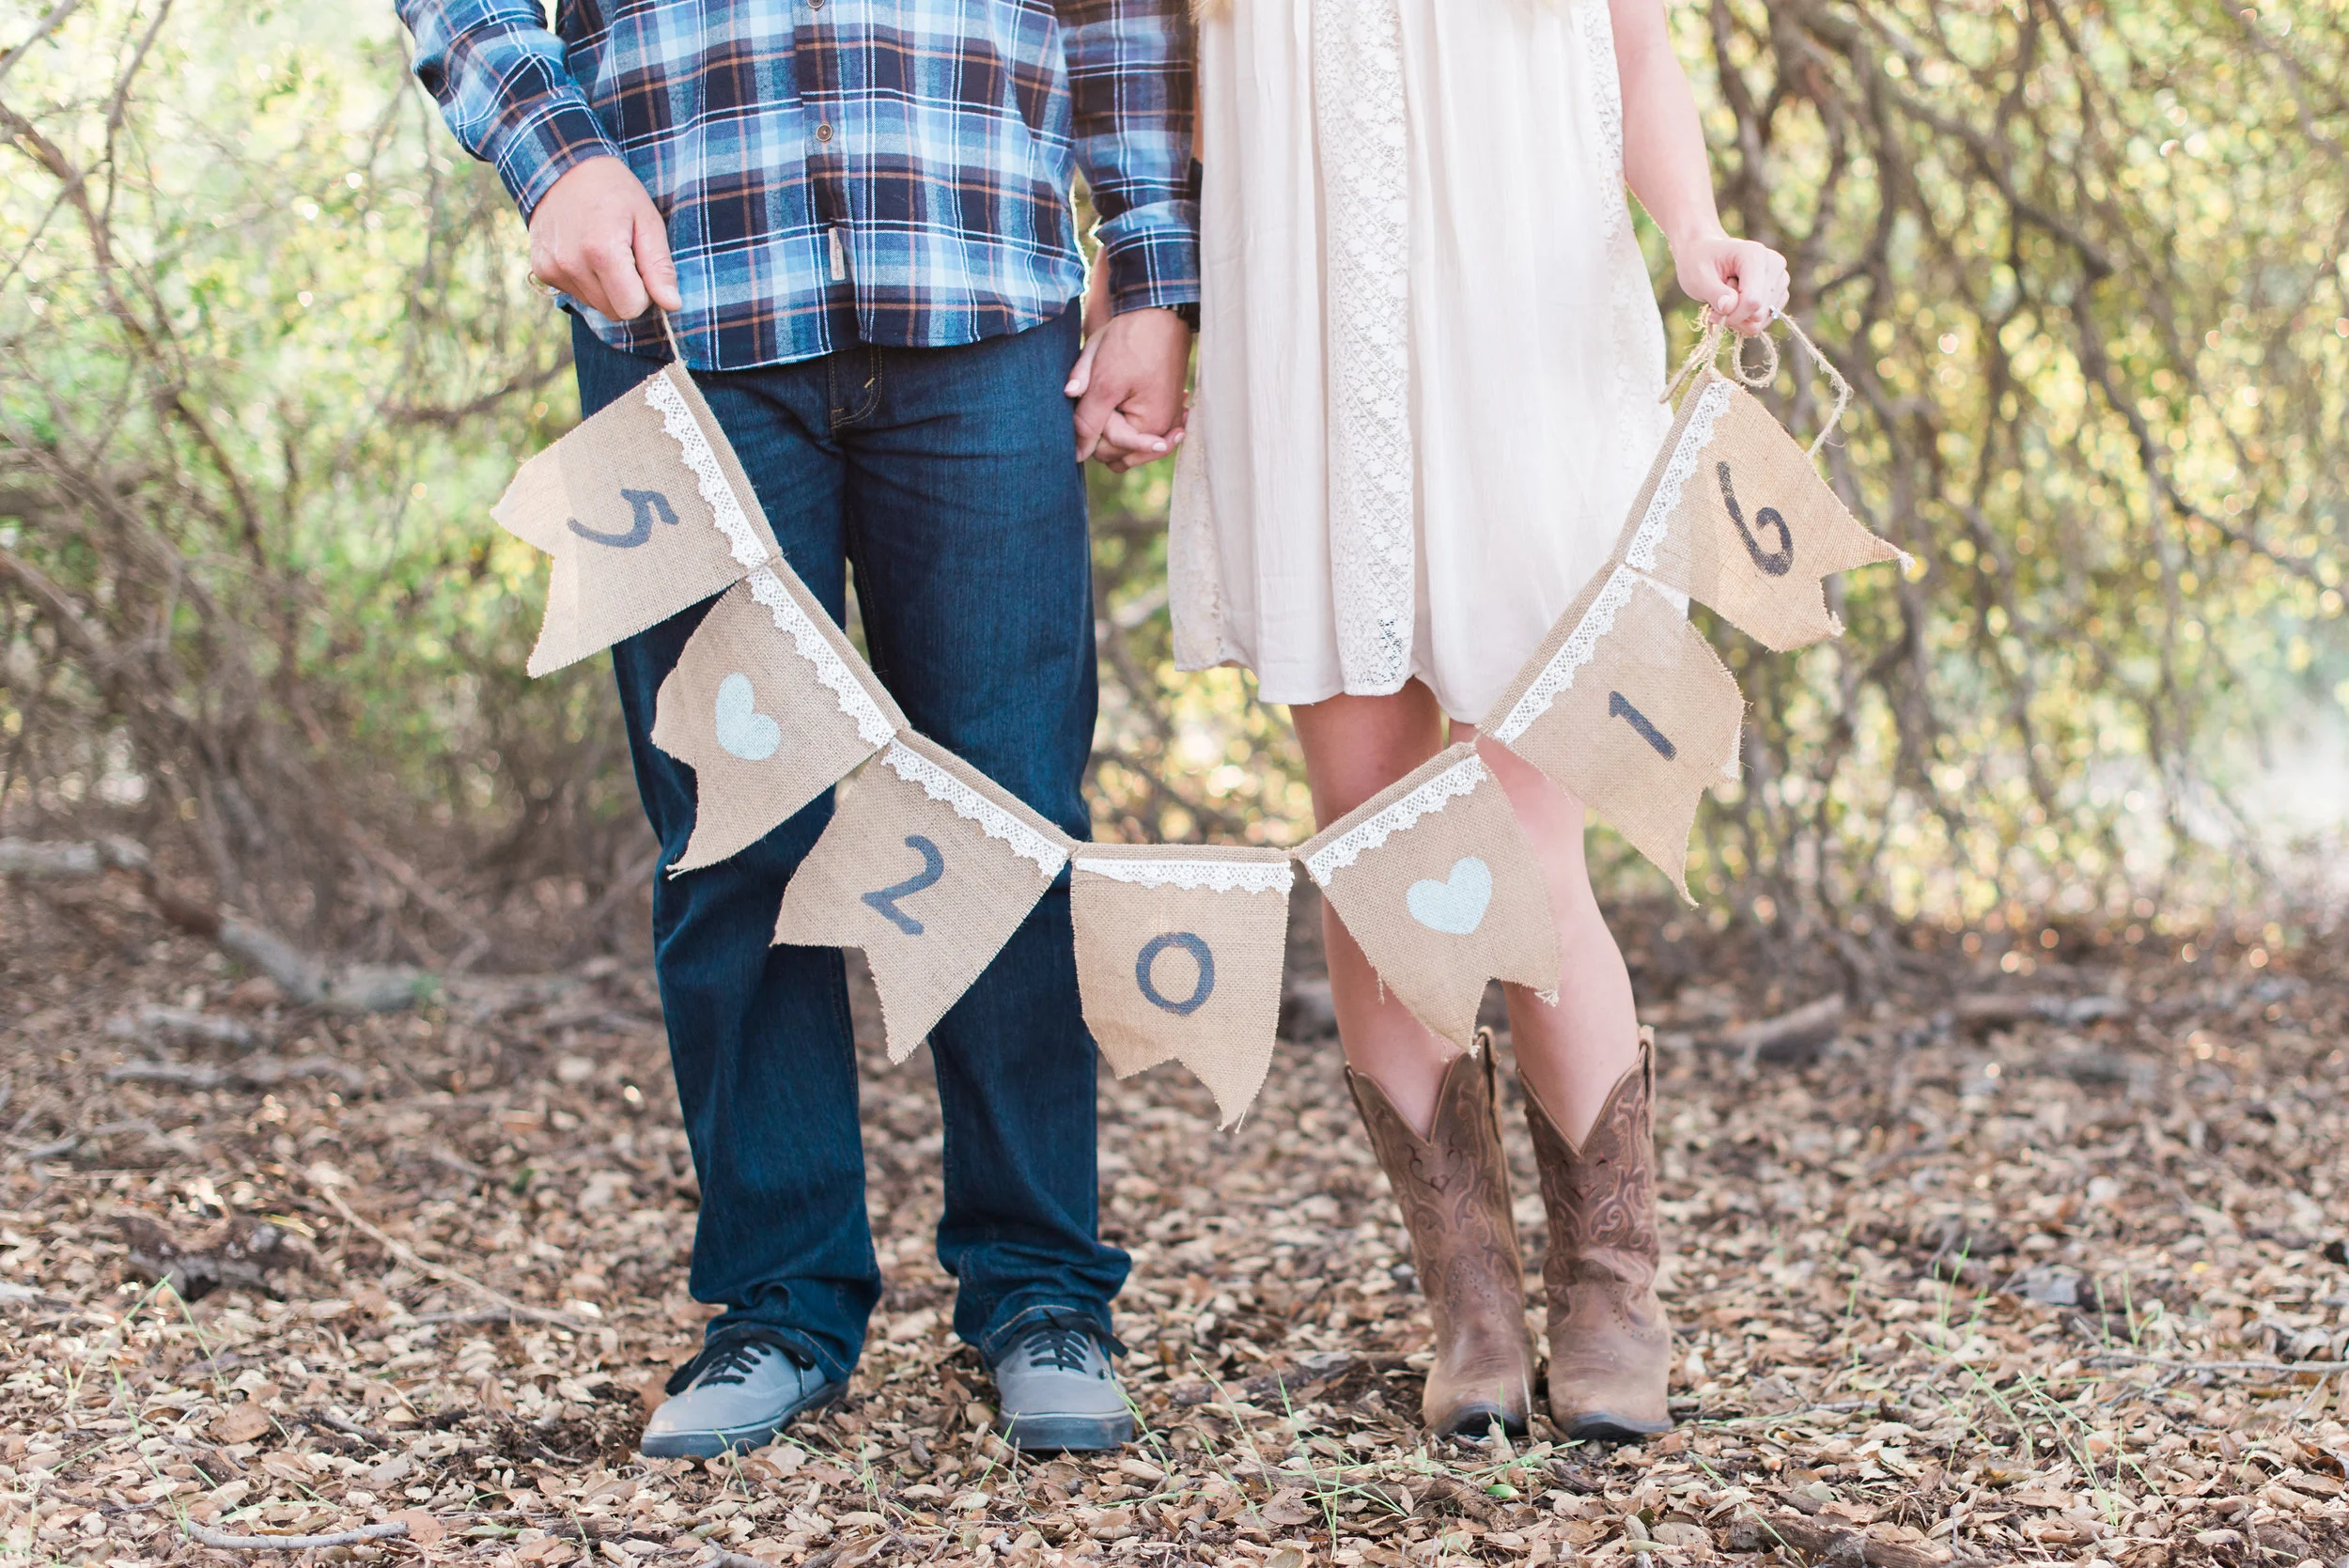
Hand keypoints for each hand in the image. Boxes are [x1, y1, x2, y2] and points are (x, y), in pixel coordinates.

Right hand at [526, 156, 682, 321]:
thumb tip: (672, 305)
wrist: (564, 166)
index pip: (631, 308)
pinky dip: (584, 280)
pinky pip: (573, 293)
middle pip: (613, 311)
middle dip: (626, 292)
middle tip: (624, 257)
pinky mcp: (541, 269)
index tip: (642, 268)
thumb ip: (659, 267)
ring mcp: (552, 268)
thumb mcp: (647, 221)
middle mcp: (571, 264)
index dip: (644, 294)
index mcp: (602, 252)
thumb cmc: (614, 191)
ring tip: (601, 249)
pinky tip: (583, 251)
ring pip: (594, 304)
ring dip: (605, 287)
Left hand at [1066, 270, 1191, 470]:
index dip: (1091, 428)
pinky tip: (1121, 400)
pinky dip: (1127, 420)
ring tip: (1108, 396)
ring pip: (1125, 439)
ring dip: (1112, 424)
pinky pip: (1139, 427)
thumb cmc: (1132, 342)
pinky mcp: (1165, 406)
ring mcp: (1167, 418)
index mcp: (1152, 428)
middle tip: (1101, 395)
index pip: (1106, 451)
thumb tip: (1075, 454)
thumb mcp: (1103, 383)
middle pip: (1117, 450)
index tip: (1091, 399)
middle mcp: (1164, 429)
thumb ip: (1087, 422)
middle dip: (1103, 428)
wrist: (1157, 310)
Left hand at [1674, 232, 1788, 336]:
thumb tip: (1729, 308)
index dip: (1732, 315)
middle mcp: (1774, 265)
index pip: (1753, 300)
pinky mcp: (1779, 293)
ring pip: (1761, 320)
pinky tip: (1735, 305)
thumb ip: (1714, 294)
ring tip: (1727, 298)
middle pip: (1758, 312)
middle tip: (1718, 300)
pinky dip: (1746, 320)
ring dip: (1739, 318)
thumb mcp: (1698, 278)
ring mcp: (1780, 280)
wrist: (1704, 256)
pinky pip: (1764, 321)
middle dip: (1734, 315)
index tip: (1712, 312)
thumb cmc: (1699, 264)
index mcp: (1755, 255)